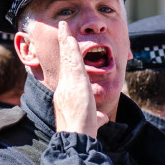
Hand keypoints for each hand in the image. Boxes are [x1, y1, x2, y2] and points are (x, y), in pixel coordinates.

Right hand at [53, 20, 108, 136]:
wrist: (76, 136)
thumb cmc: (82, 132)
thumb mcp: (91, 121)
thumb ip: (96, 117)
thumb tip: (102, 118)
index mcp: (66, 95)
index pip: (68, 74)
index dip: (67, 60)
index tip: (67, 49)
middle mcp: (64, 87)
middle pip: (64, 61)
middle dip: (63, 45)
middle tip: (62, 30)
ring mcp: (68, 83)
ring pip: (67, 58)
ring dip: (66, 41)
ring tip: (64, 27)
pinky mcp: (76, 82)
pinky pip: (72, 61)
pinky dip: (71, 48)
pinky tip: (70, 37)